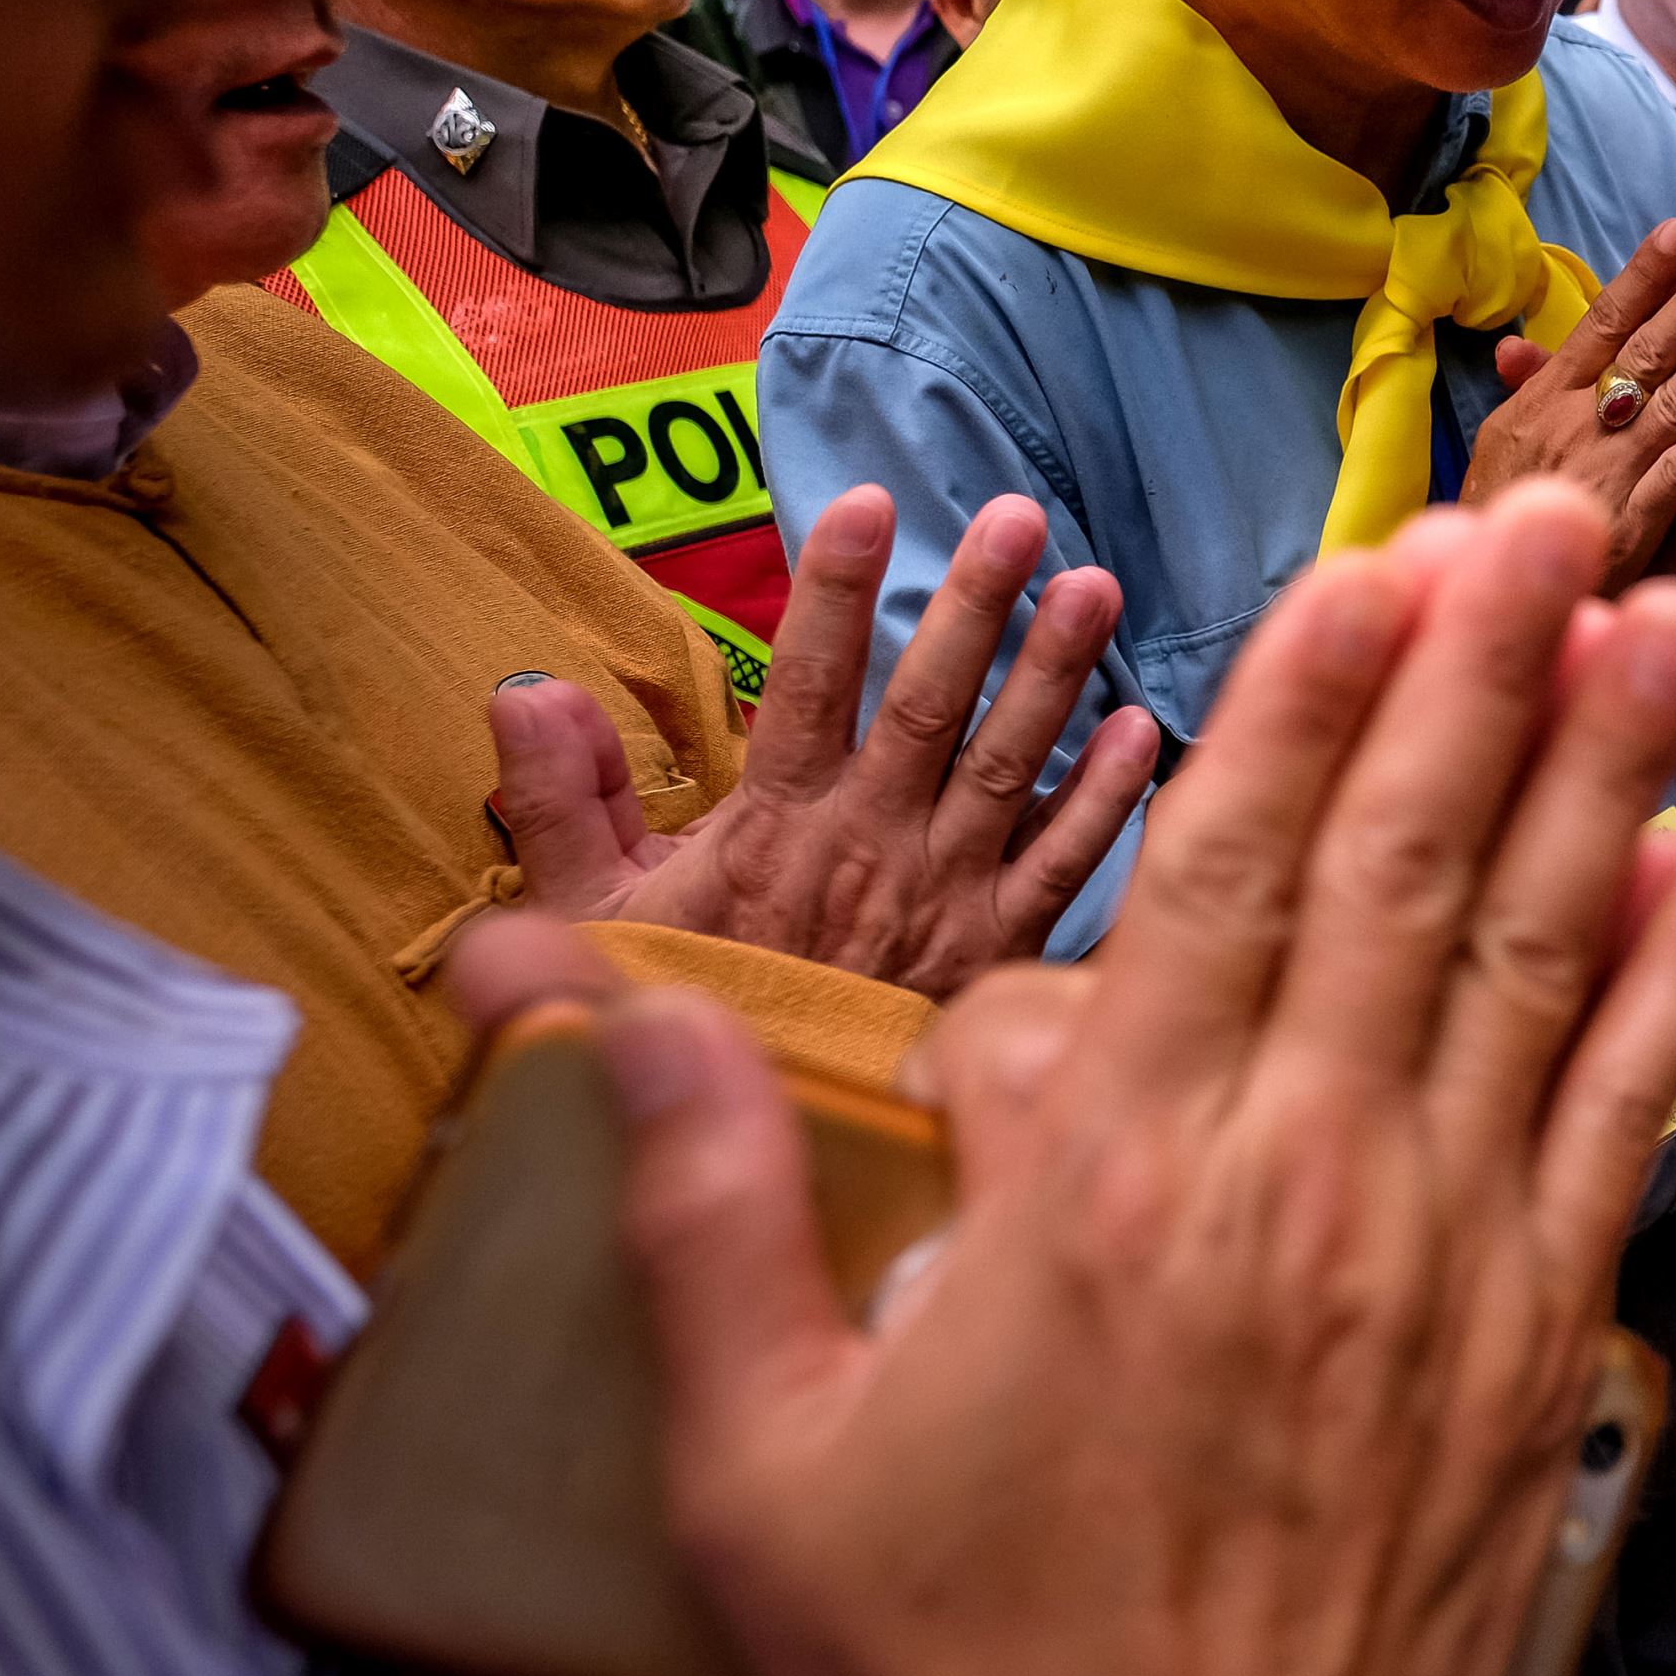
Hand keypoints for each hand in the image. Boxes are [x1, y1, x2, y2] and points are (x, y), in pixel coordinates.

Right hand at [494, 487, 1160, 998]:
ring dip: (1054, 673)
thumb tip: (528, 693)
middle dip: (974, 605)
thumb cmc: (679, 1027)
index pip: (806, 684)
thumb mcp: (592, 924)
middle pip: (931, 706)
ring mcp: (947, 900)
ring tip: (1095, 587)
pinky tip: (1146, 731)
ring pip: (1012, 766)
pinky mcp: (1001, 957)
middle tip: (1018, 517)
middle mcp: (873, 849)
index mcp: (776, 828)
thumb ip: (564, 804)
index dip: (833, 591)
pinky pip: (1067, 869)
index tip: (864, 502)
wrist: (756, 1172)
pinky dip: (1110, 800)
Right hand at [527, 484, 1675, 1675]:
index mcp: (1114, 1187)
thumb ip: (714, 1215)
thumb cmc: (965, 1674)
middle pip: (1407, 874)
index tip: (1372, 557)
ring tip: (1661, 609)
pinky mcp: (1537, 1339)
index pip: (1230, 880)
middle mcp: (1300, 1184)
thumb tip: (632, 1017)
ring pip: (1537, 962)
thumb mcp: (769, 1463)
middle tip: (1547, 507)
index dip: (1311, 700)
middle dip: (1480, 670)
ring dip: (1602, 772)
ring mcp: (1443, 1257)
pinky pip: (1627, 1117)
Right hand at [1466, 213, 1675, 592]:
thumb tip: (1516, 343)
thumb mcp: (1501, 449)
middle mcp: (1568, 428)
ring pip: (1669, 403)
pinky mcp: (1628, 529)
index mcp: (1538, 403)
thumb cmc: (1502, 519)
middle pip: (1643, 350)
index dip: (1649, 271)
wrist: (1485, 607)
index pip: (1600, 320)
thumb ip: (1526, 393)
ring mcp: (1602, 476)